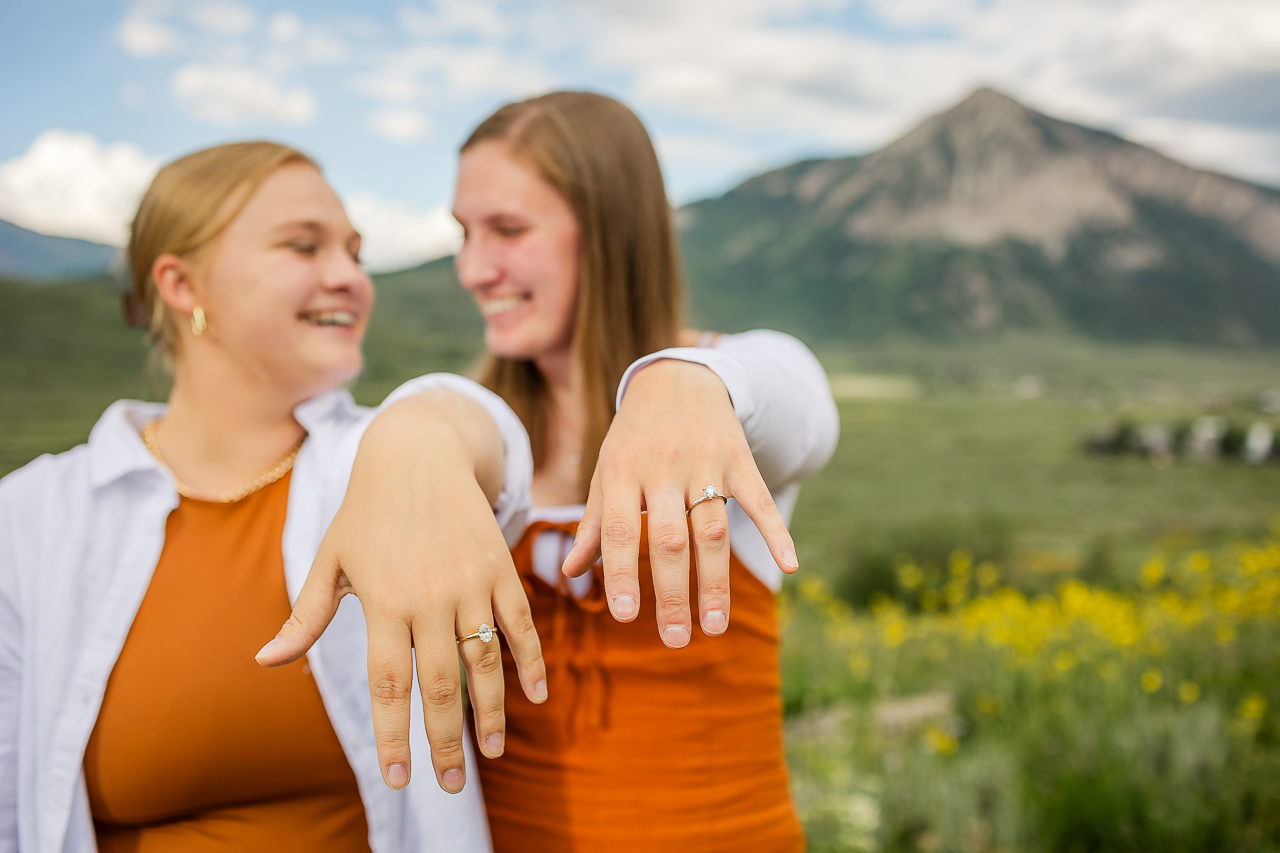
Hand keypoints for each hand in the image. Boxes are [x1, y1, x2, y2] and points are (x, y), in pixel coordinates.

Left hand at [256, 393, 545, 793]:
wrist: (419, 452)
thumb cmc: (366, 511)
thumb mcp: (330, 558)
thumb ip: (305, 615)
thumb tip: (266, 662)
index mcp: (383, 600)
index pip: (390, 684)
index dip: (395, 736)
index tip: (399, 779)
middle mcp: (429, 597)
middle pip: (442, 684)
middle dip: (446, 740)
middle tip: (449, 785)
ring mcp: (470, 582)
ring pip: (485, 660)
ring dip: (491, 711)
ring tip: (489, 752)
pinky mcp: (500, 567)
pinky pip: (520, 623)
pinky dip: (531, 660)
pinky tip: (535, 695)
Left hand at [561, 359, 797, 646]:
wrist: (676, 378)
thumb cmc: (634, 437)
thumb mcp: (607, 471)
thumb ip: (595, 524)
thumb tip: (571, 574)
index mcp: (623, 471)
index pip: (622, 530)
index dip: (623, 573)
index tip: (626, 617)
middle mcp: (663, 467)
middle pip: (671, 539)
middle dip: (674, 593)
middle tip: (677, 639)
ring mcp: (705, 462)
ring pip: (712, 529)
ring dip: (715, 581)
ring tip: (714, 625)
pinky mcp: (739, 458)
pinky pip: (759, 499)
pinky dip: (776, 532)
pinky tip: (789, 566)